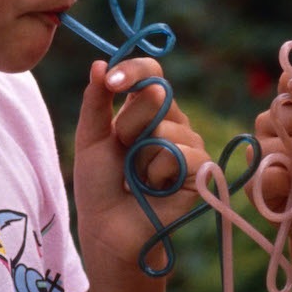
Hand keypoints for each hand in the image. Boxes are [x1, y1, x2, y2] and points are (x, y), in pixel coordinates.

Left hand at [74, 57, 207, 266]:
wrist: (109, 228)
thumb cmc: (99, 185)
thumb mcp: (90, 138)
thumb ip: (96, 101)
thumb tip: (98, 63)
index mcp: (148, 107)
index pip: (152, 71)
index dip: (134, 70)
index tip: (112, 81)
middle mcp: (174, 120)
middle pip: (157, 96)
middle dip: (128, 125)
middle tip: (122, 152)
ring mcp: (190, 143)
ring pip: (165, 130)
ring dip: (141, 158)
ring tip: (139, 178)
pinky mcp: (201, 169)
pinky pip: (180, 156)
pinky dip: (158, 175)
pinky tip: (155, 189)